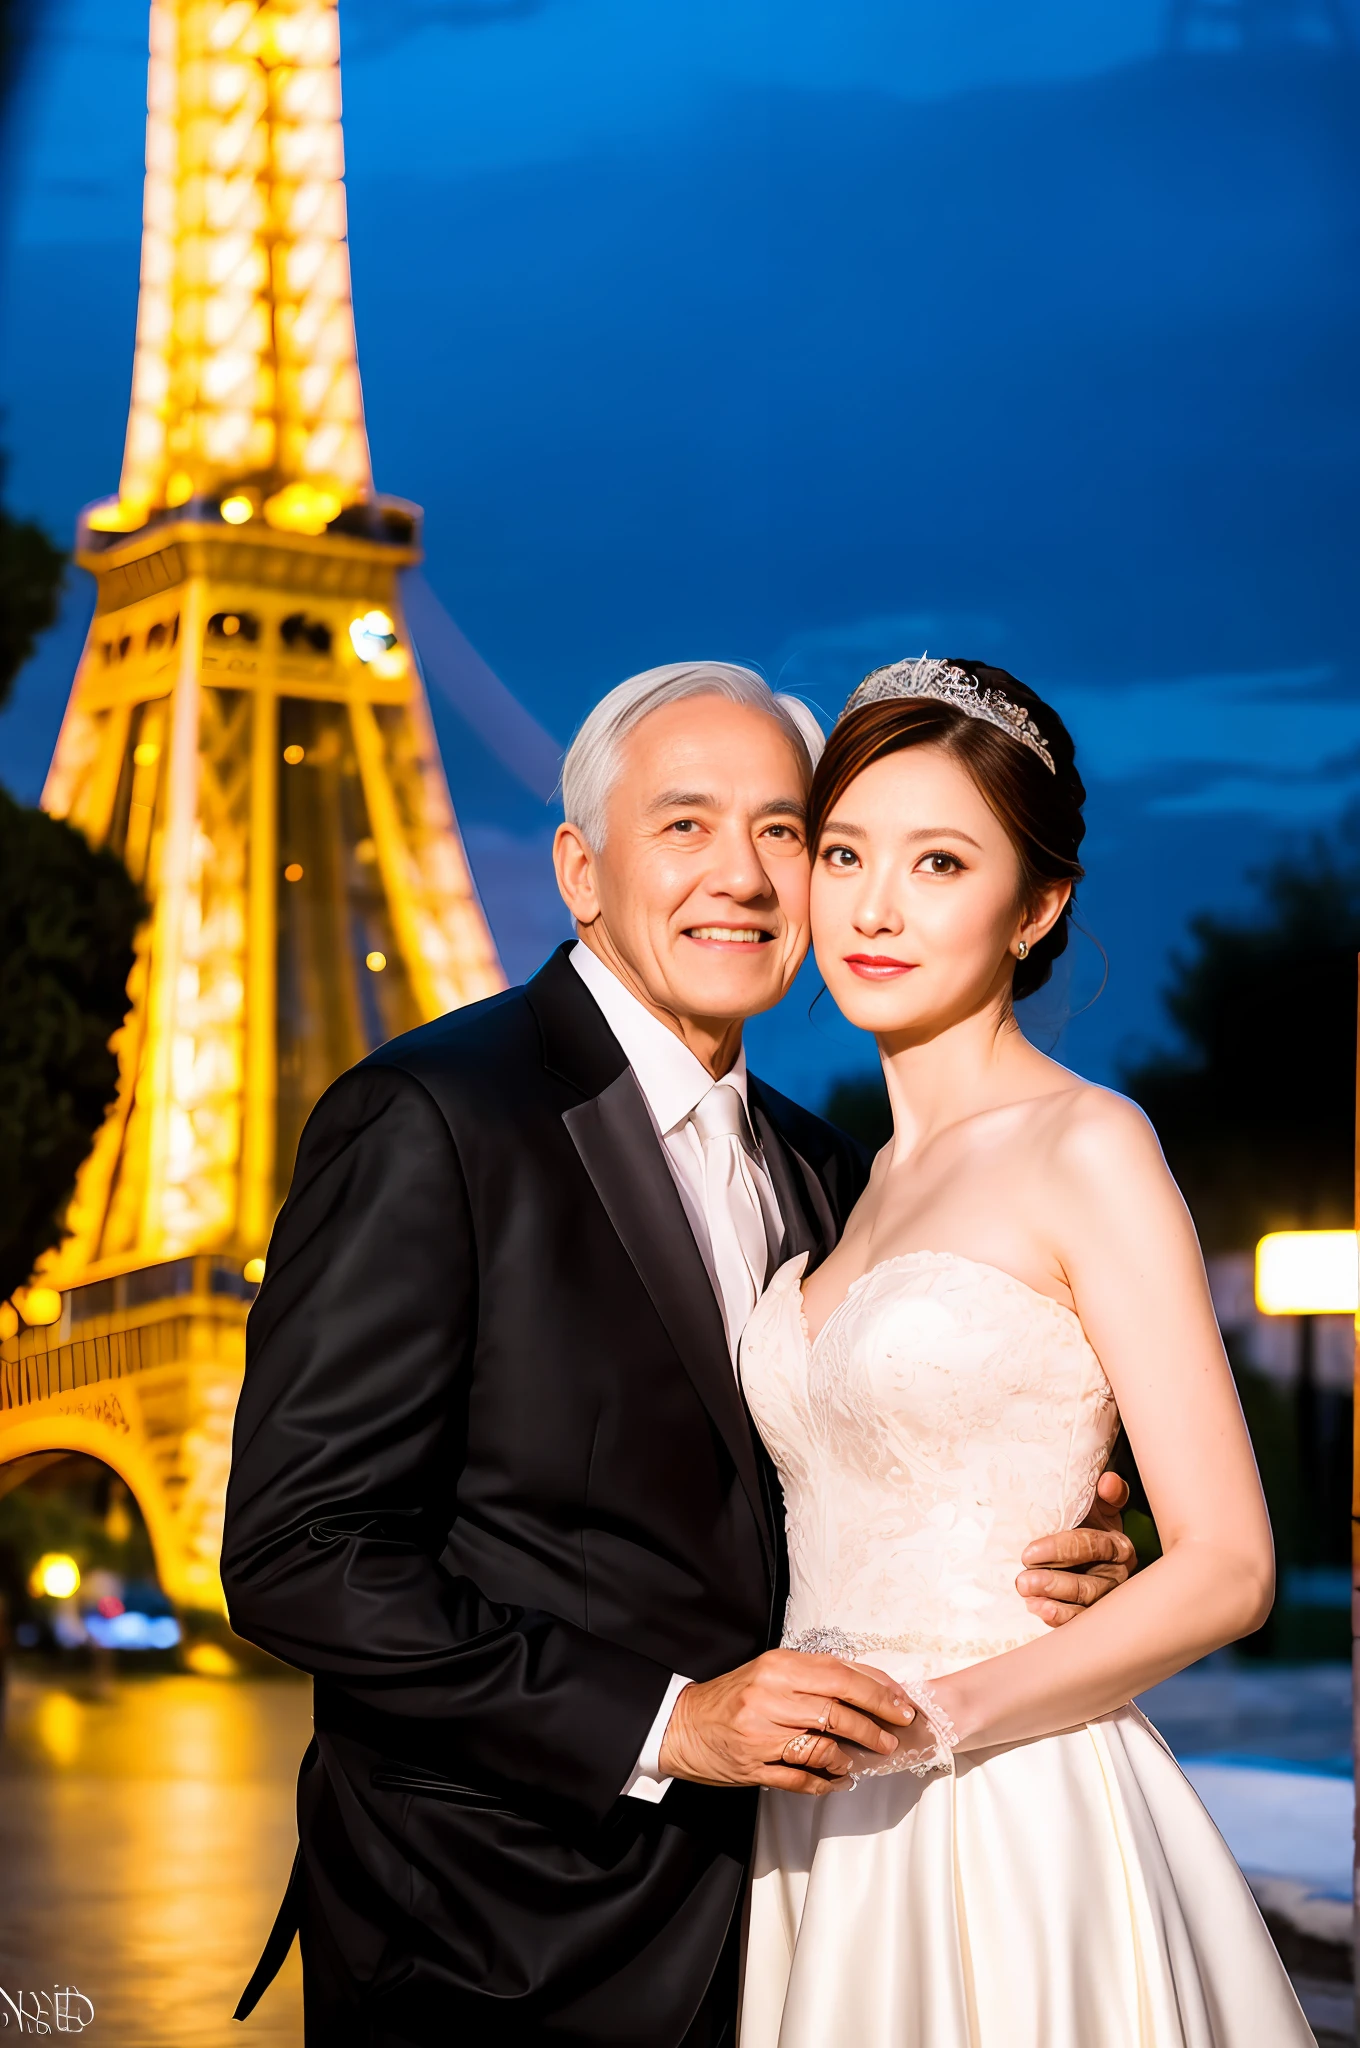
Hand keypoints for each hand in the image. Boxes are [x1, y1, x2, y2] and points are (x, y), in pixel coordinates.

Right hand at [657, 1650, 914, 1796]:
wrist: (682, 1724)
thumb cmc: (733, 1696)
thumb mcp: (770, 1671)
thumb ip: (814, 1675)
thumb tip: (870, 1685)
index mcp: (777, 1666)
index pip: (840, 1674)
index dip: (878, 1691)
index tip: (902, 1704)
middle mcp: (769, 1696)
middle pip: (836, 1709)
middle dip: (874, 1725)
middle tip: (893, 1736)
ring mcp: (760, 1735)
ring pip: (821, 1746)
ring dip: (850, 1756)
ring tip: (864, 1760)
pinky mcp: (752, 1767)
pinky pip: (800, 1779)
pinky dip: (826, 1782)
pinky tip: (839, 1780)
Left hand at [1016, 1471, 1135, 1625]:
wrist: (1078, 1545)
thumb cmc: (1085, 1520)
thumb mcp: (1095, 1504)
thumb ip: (1105, 1494)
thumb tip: (1108, 1481)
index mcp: (1118, 1546)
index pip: (1093, 1546)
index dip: (1061, 1549)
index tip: (1029, 1552)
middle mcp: (1117, 1575)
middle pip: (1090, 1583)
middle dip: (1055, 1582)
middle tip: (1023, 1580)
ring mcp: (1106, 1599)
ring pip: (1085, 1605)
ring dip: (1055, 1602)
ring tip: (1027, 1595)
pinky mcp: (1094, 1616)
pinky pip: (1079, 1621)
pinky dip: (1058, 1617)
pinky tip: (1036, 1608)